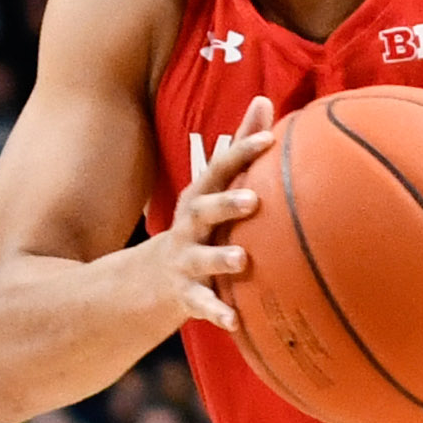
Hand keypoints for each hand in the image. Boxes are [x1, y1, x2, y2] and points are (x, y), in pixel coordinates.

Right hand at [132, 95, 272, 338]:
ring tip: (241, 261)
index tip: (269, 140)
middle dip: (226, 203)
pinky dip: (217, 313)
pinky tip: (235, 322)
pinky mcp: (187, 294)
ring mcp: (186, 260)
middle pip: (204, 210)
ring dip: (220, 259)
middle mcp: (190, 226)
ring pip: (202, 259)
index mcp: (201, 197)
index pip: (220, 168)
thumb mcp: (214, 187)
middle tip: (253, 200)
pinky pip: (202, 305)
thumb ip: (240, 146)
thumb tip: (266, 100)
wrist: (153, 278)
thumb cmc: (202, 223)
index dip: (242, 152)